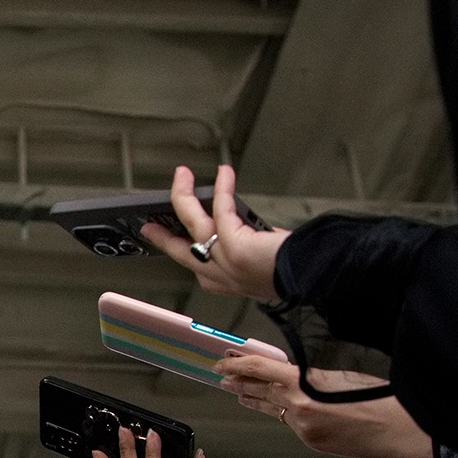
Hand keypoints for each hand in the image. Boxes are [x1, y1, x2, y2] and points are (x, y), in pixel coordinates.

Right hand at [139, 164, 290, 301]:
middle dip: (162, 238)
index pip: (200, 271)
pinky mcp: (231, 244)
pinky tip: (224, 173)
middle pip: (181, 252)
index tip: (177, 246)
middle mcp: (220, 276)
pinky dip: (222, 187)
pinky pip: (221, 208)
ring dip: (183, 196)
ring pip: (192, 224)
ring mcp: (222, 261)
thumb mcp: (266, 267)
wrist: (308, 278)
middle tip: (149, 228)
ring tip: (182, 177)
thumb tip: (260, 234)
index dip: (186, 255)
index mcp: (227, 284)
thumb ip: (255, 253)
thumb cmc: (297, 273)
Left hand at [215, 355, 432, 457]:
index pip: (259, 369)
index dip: (237, 364)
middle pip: (259, 391)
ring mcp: (302, 427)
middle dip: (239, 383)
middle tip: (223, 376)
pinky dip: (285, 413)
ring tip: (239, 393)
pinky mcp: (311, 441)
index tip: (222, 361)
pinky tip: (282, 409)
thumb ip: (307, 375)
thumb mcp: (338, 374)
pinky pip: (292, 423)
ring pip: (273, 409)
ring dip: (254, 400)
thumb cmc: (376, 395)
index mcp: (302, 382)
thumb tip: (288, 374)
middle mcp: (297, 406)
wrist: (398, 427)